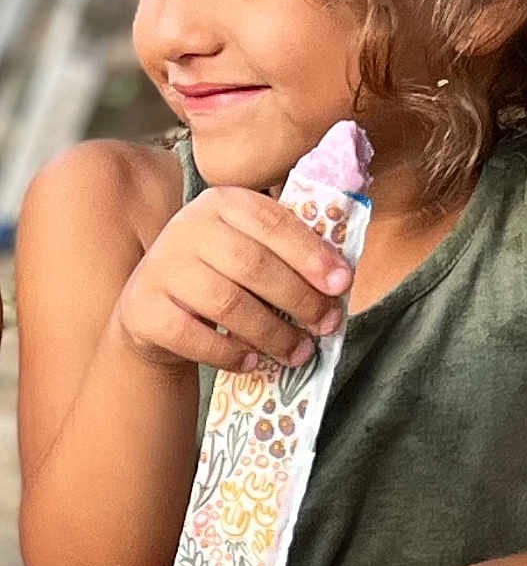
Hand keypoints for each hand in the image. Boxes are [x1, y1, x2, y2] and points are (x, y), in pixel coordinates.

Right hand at [116, 186, 352, 373]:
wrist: (155, 310)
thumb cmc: (222, 276)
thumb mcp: (252, 250)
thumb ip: (289, 255)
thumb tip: (339, 281)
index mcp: (224, 203)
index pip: (274, 224)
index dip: (312, 255)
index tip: (343, 284)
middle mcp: (189, 227)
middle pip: (254, 265)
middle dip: (299, 299)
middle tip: (326, 325)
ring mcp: (162, 267)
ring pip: (228, 303)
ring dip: (272, 333)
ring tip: (299, 352)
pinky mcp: (143, 308)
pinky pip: (194, 336)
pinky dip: (230, 353)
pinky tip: (254, 362)